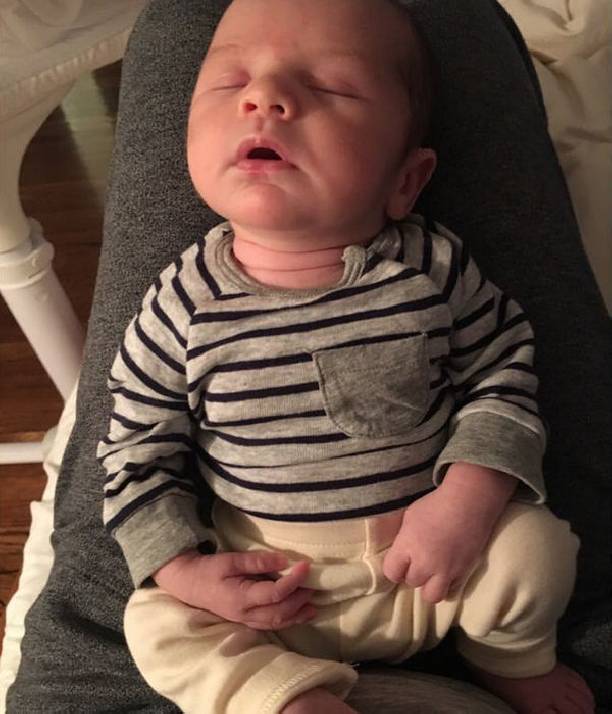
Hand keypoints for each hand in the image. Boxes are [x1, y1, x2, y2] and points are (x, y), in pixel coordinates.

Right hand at [153, 549, 316, 629]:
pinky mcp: (247, 620)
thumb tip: (283, 560)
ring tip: (315, 604)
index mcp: (241, 598)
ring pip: (277, 622)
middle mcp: (245, 614)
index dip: (293, 581)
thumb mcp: (230, 560)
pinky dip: (289, 620)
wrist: (189, 584)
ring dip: (298, 614)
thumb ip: (257, 561)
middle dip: (300, 599)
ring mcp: (246, 620)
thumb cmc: (209, 570)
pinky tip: (300, 613)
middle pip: (280, 612)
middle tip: (315, 583)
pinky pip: (272, 624)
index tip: (306, 565)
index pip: (274, 594)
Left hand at [382, 485, 502, 603]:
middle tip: (419, 560)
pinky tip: (448, 571)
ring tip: (432, 572)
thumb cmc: (436, 503)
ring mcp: (446, 570)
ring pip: (431, 595)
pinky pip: (451, 591)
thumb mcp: (410, 516)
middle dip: (413, 573)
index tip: (400, 561)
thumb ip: (403, 539)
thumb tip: (399, 551)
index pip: (391, 572)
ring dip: (429, 585)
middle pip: (411, 582)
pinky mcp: (464, 572)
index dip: (394, 568)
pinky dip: (447, 584)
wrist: (469, 502)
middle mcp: (425, 562)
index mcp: (408, 546)